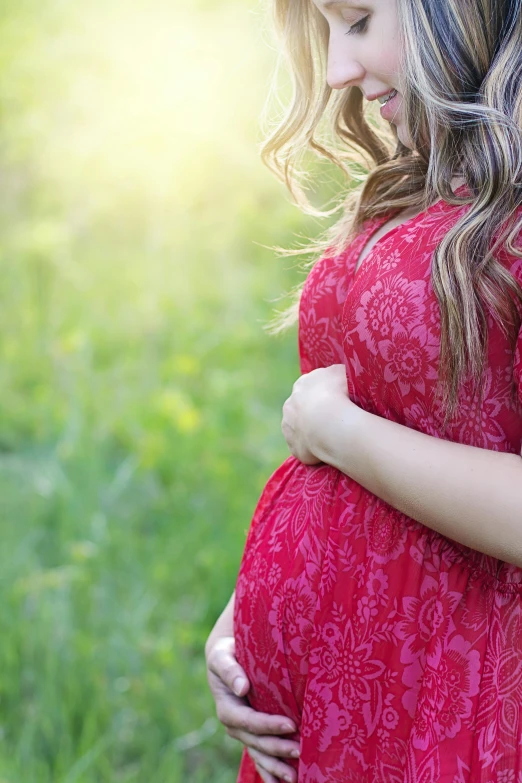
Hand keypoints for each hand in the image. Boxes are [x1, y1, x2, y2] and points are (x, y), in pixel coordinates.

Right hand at [206, 636, 299, 782]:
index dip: (269, 725)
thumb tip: (242, 687)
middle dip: (278, 748)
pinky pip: (260, 756)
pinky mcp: (252, 734)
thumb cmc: (226, 653)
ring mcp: (244, 733)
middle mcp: (235, 726)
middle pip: (257, 741)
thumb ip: (230, 670)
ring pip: (260, 754)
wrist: (226, 659)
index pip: (250, 721)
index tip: (291, 724)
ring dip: (276, 766)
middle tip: (300, 750)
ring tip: (295, 778)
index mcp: (227, 708)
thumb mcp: (221, 656)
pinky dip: (270, 771)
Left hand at [282, 364, 350, 464]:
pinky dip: (314, 450)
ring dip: (311, 432)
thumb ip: (337, 372)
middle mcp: (290, 404)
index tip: (335, 400)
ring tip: (332, 436)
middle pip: (302, 408)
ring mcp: (289, 427)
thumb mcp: (342, 372)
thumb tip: (338, 374)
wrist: (330, 423)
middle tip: (333, 419)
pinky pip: (304, 448)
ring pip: (300, 429)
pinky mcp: (294, 447)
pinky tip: (328, 450)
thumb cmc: (339, 394)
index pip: (310, 387)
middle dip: (314, 413)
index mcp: (302, 384)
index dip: (323, 394)